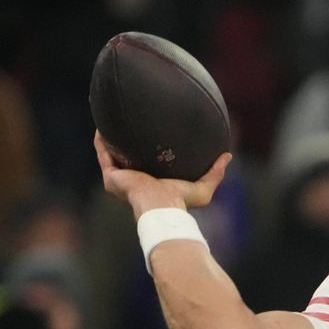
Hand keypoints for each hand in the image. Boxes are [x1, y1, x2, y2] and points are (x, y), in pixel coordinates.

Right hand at [94, 131, 230, 218]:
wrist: (162, 207)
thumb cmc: (181, 202)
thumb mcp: (203, 187)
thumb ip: (215, 172)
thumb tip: (227, 156)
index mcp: (153, 184)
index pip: (150, 165)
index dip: (150, 152)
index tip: (154, 136)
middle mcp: (134, 181)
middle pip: (129, 158)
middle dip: (128, 144)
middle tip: (132, 123)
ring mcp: (121, 179)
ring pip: (113, 155)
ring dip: (112, 140)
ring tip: (113, 121)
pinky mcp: (112, 176)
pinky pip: (103, 153)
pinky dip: (102, 141)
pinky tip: (102, 127)